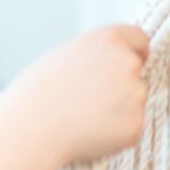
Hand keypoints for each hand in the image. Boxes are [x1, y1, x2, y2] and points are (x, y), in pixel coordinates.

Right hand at [0, 24, 149, 167]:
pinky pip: (129, 126)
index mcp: (107, 40)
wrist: (31, 131)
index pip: (138, 38)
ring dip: (116, 108)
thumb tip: (106, 63)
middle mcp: (126, 62)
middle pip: (135, 71)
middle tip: (91, 97)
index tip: (129, 61)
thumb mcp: (61, 57)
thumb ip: (92, 55)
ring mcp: (135, 94)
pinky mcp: (135, 124)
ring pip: (133, 100)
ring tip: (81, 116)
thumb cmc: (35, 94)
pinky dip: (114, 131)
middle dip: (121, 82)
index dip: (133, 51)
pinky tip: (88, 131)